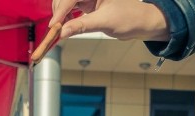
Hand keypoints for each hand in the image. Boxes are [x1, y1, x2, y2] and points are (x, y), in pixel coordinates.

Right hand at [50, 0, 168, 40]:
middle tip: (56, 31)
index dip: (60, 11)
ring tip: (62, 30)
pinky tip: (67, 27)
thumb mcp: (104, 22)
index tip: (54, 26)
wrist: (141, 23)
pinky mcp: (86, 4)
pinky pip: (70, 9)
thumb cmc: (129, 18)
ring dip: (61, 17)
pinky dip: (66, 19)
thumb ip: (82, 27)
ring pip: (65, 4)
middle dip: (59, 14)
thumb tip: (62, 33)